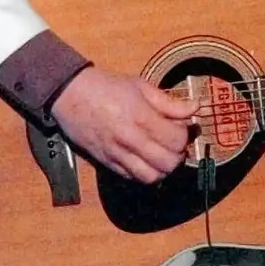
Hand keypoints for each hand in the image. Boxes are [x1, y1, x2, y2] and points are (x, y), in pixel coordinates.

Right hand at [50, 67, 199, 183]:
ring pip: (151, 177)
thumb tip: (195, 107)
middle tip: (175, 144)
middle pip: (168, 163)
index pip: (176, 140)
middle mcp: (130, 139)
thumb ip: (169, 102)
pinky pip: (132, 178)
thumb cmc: (106, 87)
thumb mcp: (141, 87)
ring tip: (163, 155)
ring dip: (163, 169)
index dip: (185, 135)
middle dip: (178, 155)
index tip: (182, 127)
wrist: (70, 94)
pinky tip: (146, 159)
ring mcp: (117, 154)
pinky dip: (144, 173)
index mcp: (141, 117)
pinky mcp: (106, 162)